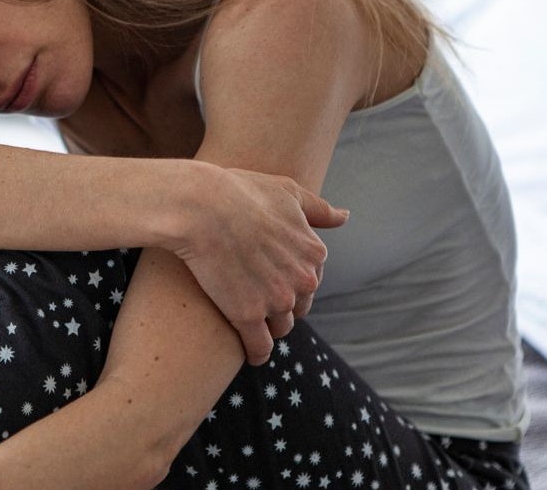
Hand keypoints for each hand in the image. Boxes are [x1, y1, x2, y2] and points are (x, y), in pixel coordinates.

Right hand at [169, 166, 347, 364]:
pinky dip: (256, 353)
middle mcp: (301, 280)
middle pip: (298, 306)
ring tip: (250, 321)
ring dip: (268, 327)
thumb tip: (344, 217)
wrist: (202, 206)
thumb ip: (318, 209)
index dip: (290, 279)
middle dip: (282, 304)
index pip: (311, 279)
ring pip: (280, 327)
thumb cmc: (241, 192)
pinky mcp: (247, 316)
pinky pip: (259, 347)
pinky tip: (251, 354)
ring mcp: (275, 301)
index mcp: (314, 252)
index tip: (271, 276)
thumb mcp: (287, 192)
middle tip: (257, 297)